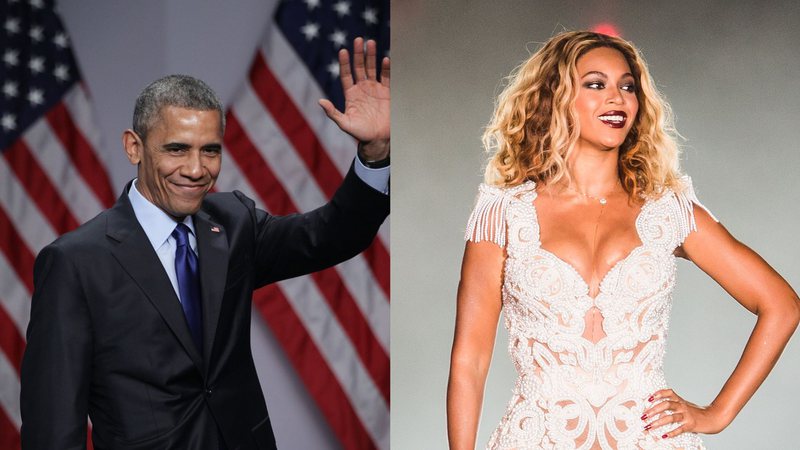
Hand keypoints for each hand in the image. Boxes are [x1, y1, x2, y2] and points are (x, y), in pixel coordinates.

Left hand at [319, 37, 389, 161]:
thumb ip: (333, 113)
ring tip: (371, 43)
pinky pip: (386, 78)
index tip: (342, 51)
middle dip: (358, 54)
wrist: (378, 140)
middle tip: (358, 40)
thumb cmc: (360, 133)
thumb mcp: (344, 124)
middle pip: (359, 67)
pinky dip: (386, 69)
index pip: (346, 74)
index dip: (344, 63)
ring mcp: (374, 89)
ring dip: (371, 56)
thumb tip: (320, 102)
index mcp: (351, 94)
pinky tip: (385, 59)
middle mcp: (362, 88)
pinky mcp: (386, 93)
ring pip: (372, 68)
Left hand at [642, 389, 727, 437]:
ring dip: (658, 422)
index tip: (648, 398)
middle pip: (666, 405)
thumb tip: (655, 406)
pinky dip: (672, 433)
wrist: (713, 418)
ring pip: (671, 417)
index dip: (658, 394)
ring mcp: (687, 415)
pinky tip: (664, 436)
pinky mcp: (691, 425)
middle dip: (653, 410)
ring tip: (649, 427)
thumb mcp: (684, 405)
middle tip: (643, 416)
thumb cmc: (695, 412)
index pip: (668, 392)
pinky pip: (680, 429)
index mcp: (679, 400)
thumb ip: (673, 404)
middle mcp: (682, 406)